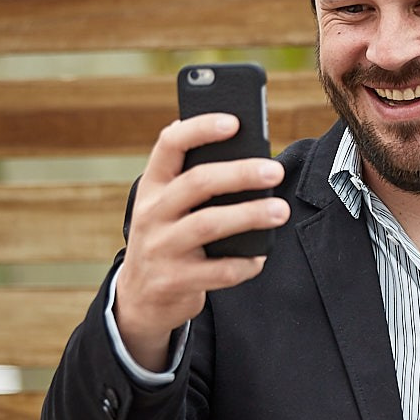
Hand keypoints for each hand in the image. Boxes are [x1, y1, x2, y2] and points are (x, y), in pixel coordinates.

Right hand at [114, 115, 288, 369]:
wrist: (139, 297)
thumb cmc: (169, 236)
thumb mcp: (168, 205)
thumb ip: (194, 178)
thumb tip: (243, 145)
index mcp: (152, 185)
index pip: (170, 144)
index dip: (201, 129)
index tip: (235, 122)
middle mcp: (151, 212)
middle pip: (197, 183)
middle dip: (240, 174)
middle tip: (276, 171)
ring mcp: (160, 248)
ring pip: (208, 224)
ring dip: (249, 215)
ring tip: (280, 211)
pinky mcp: (172, 281)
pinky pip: (218, 271)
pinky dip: (244, 264)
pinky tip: (260, 257)